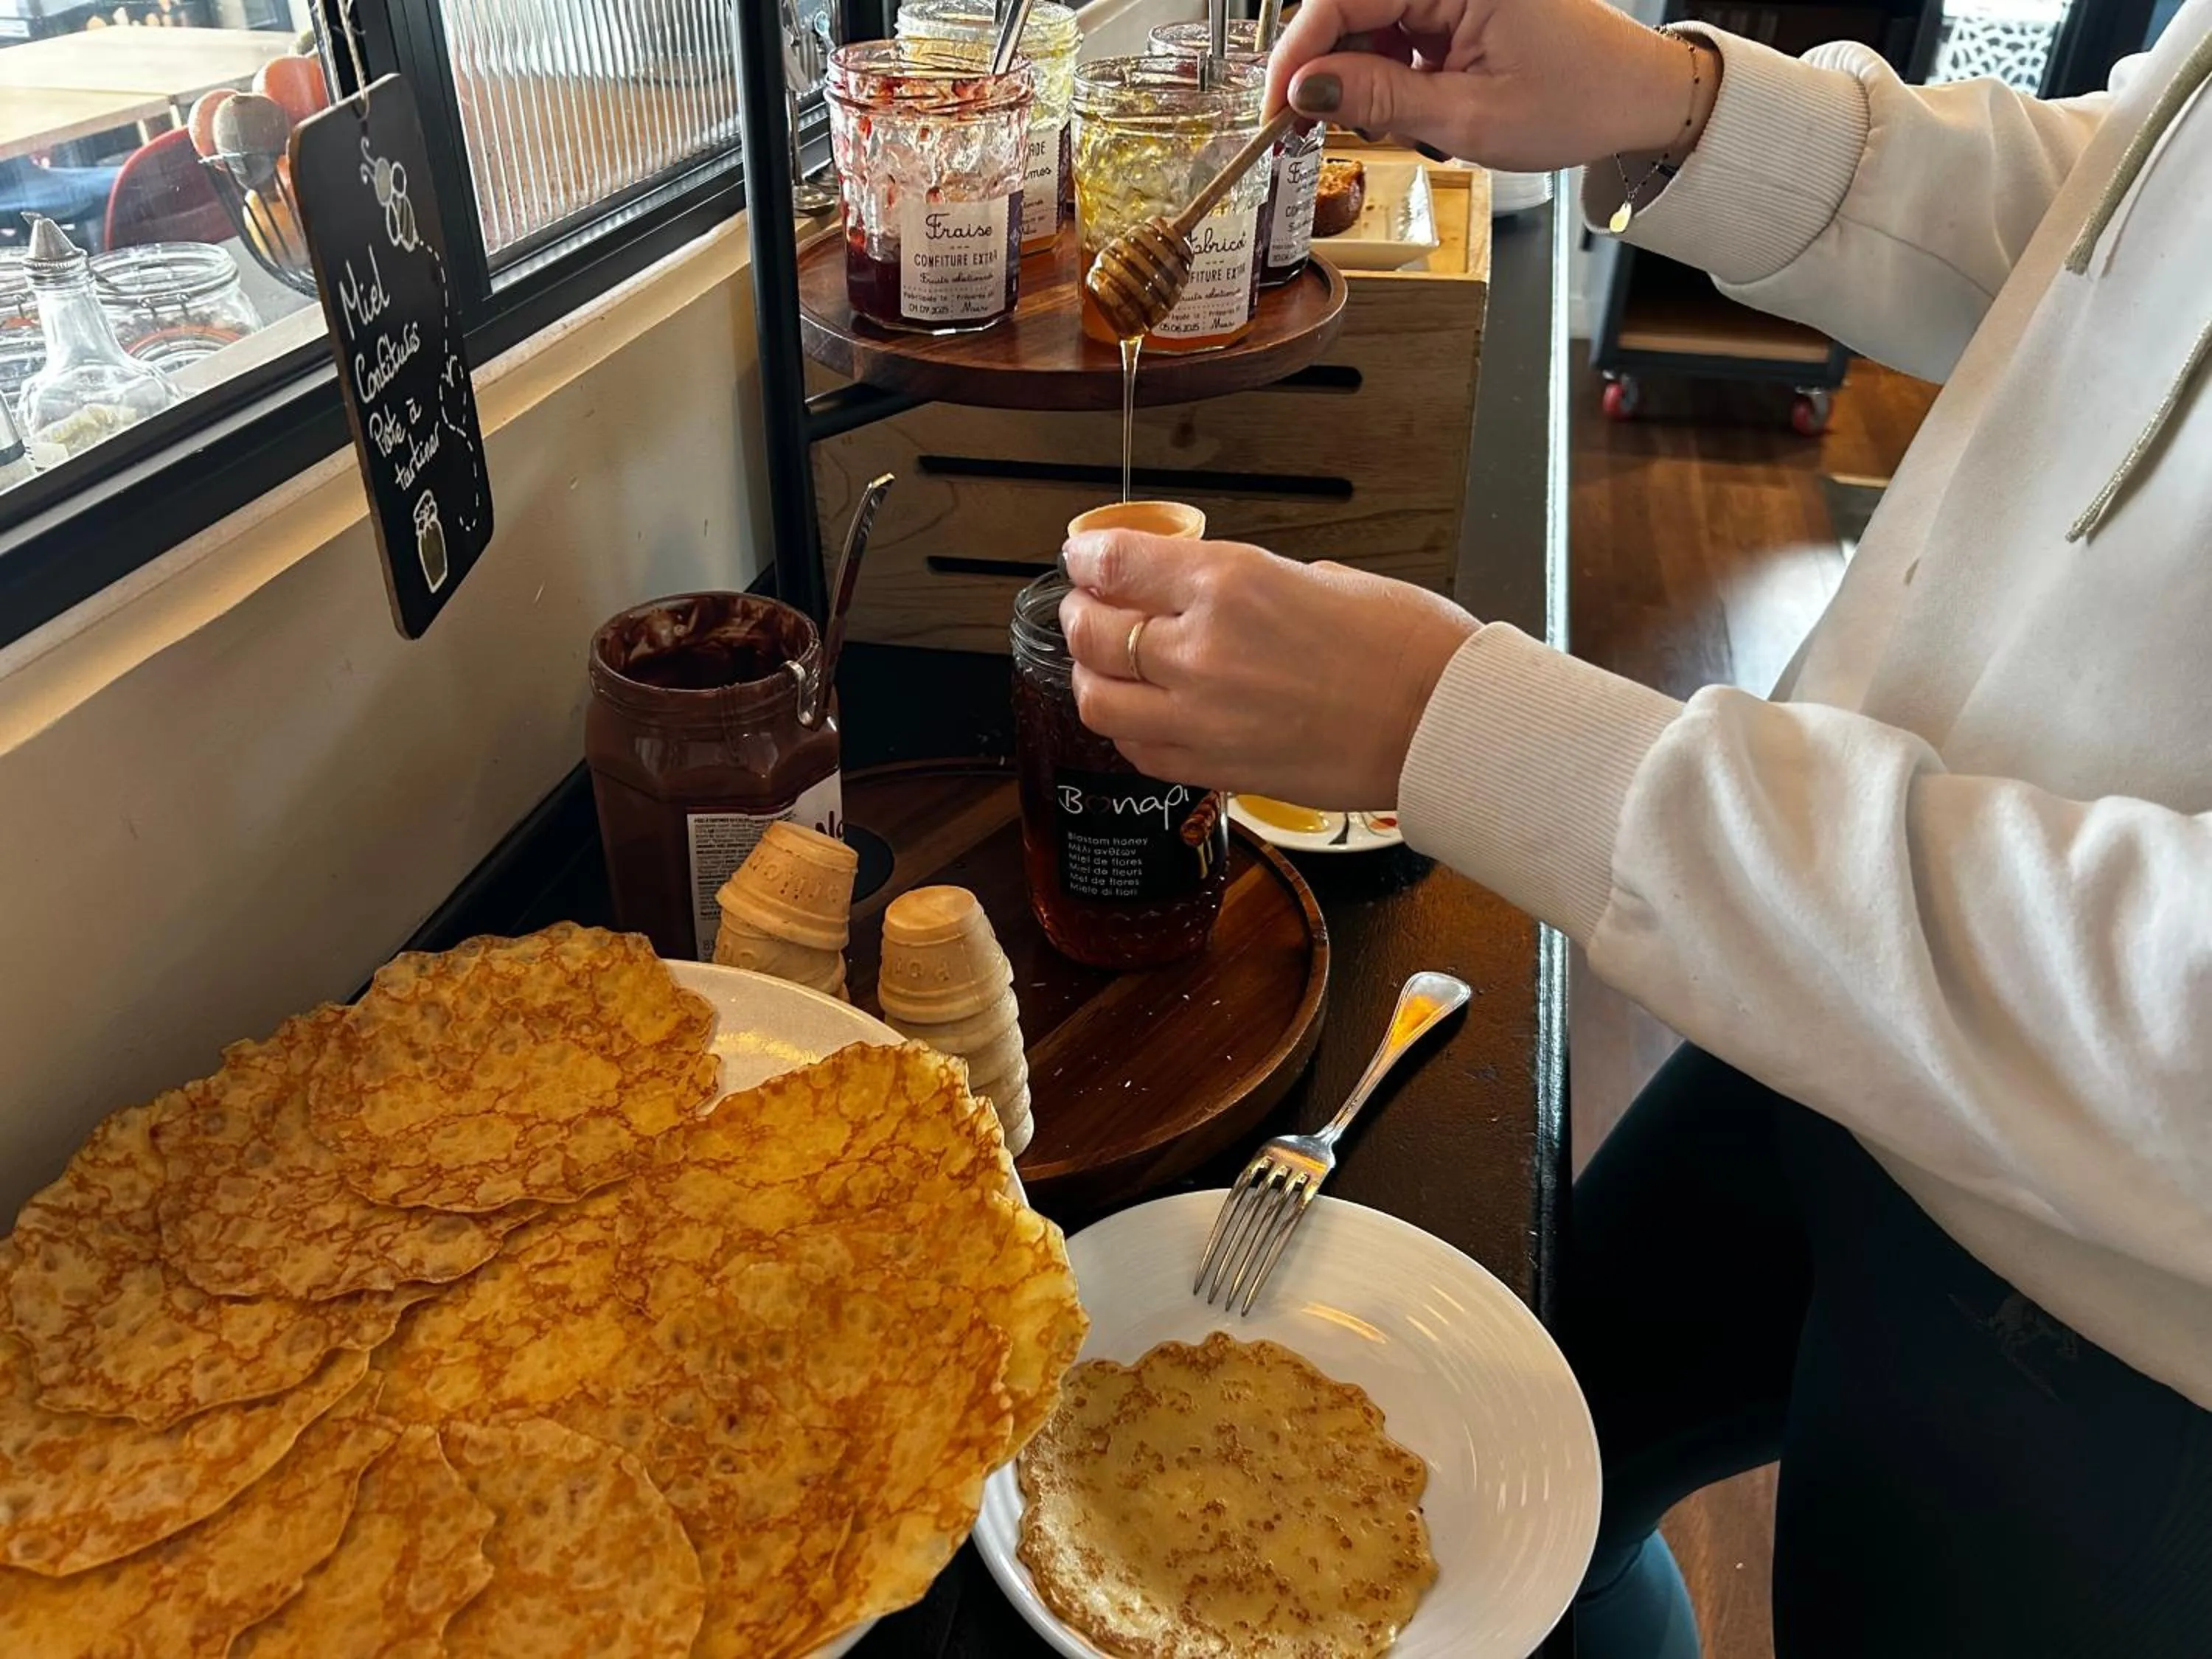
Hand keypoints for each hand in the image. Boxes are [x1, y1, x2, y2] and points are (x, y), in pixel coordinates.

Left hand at [1058, 531, 1478, 809]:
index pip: (1112, 563)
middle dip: (1081, 614)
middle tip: (1089, 609)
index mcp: (1231, 582)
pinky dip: (1125, 729)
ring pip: (1096, 698)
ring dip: (1090, 676)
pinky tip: (1141, 714)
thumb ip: (1246, 584)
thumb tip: (1206, 589)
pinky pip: (1137, 749)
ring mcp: (1203, 715)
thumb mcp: (1319, 575)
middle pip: (1091, 631)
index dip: (1085, 558)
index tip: (1083, 557)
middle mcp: (1203, 647)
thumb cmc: (1406, 646)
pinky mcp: (1216, 767)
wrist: (1444, 722)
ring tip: (1104, 666)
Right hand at [1266, 0, 1720, 173]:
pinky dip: (1382, 66)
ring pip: (1366, 17)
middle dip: (1322, 66)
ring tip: (1374, 121)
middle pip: (1347, 4)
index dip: (1298, 55)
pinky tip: (1398, 101)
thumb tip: (1306, 91)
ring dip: (1354, 70)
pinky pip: (1395, 23)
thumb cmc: (1578, 100)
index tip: (1276, 109)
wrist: (1635, 97)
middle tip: (1302, 127)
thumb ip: (1380, 99)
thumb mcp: (1468, 117)